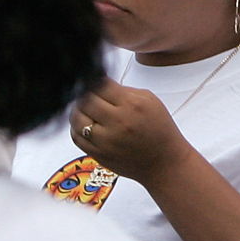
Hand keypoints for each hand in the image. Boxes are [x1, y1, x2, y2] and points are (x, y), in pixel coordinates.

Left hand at [71, 78, 191, 183]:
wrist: (163, 160)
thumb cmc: (159, 128)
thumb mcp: (150, 101)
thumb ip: (125, 91)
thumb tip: (101, 84)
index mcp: (132, 105)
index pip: (100, 85)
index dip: (94, 80)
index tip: (94, 81)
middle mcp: (117, 122)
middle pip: (86, 100)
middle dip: (85, 94)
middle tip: (88, 93)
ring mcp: (106, 140)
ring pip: (77, 118)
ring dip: (77, 110)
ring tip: (84, 108)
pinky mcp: (98, 154)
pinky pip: (76, 137)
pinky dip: (76, 128)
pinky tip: (83, 124)